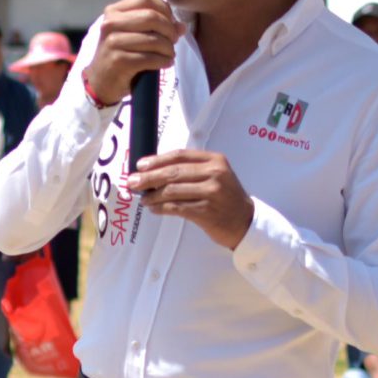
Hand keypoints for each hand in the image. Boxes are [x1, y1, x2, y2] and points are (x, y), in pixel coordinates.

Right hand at [81, 0, 181, 108]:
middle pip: (151, 17)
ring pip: (154, 39)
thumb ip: (156, 26)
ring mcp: (112, 42)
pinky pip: (150, 58)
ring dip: (168, 48)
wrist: (101, 82)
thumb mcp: (133, 35)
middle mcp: (110, 23)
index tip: (170, 23)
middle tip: (173, 40)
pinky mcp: (118, 61)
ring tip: (169, 54)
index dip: (164, 10)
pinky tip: (166, 63)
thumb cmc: (121, 54)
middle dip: (169, 30)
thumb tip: (181, 26)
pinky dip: (163, 61)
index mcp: (114, 11)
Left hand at [130, 148, 255, 247]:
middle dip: (149, 177)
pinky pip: (176, 208)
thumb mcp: (216, 175)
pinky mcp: (207, 212)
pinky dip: (161, 208)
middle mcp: (214, 174)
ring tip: (143, 199)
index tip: (140, 165)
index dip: (157, 160)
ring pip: (172, 191)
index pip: (180, 156)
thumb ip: (192, 170)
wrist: (245, 222)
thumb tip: (155, 171)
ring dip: (153, 195)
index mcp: (215, 160)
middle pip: (173, 172)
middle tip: (132, 182)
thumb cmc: (225, 198)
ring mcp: (211, 193)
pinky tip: (154, 209)